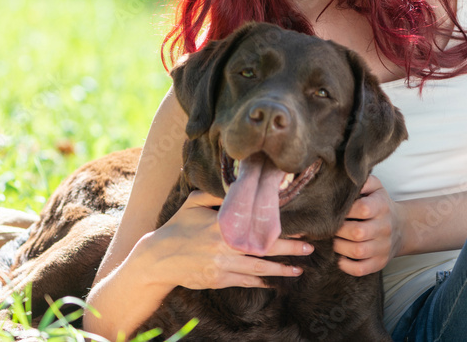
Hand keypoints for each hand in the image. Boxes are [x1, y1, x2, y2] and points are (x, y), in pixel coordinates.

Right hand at [143, 190, 312, 290]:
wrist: (157, 258)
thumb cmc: (177, 227)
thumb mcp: (193, 203)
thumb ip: (216, 195)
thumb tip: (236, 185)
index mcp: (221, 226)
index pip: (256, 227)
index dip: (278, 229)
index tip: (299, 228)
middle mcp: (224, 247)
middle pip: (263, 251)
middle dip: (288, 250)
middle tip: (308, 249)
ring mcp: (221, 266)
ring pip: (257, 270)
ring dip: (279, 270)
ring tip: (298, 270)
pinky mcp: (217, 280)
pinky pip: (243, 281)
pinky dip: (259, 282)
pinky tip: (272, 281)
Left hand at [333, 175, 401, 276]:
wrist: (400, 227)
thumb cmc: (379, 204)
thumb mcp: (375, 187)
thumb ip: (362, 180)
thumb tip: (345, 178)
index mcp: (382, 206)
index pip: (363, 209)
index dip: (345, 210)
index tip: (334, 210)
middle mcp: (385, 227)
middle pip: (358, 232)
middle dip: (338, 230)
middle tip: (328, 228)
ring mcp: (383, 247)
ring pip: (358, 252)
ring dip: (340, 247)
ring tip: (334, 240)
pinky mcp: (380, 263)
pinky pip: (361, 269)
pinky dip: (347, 266)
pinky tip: (341, 257)